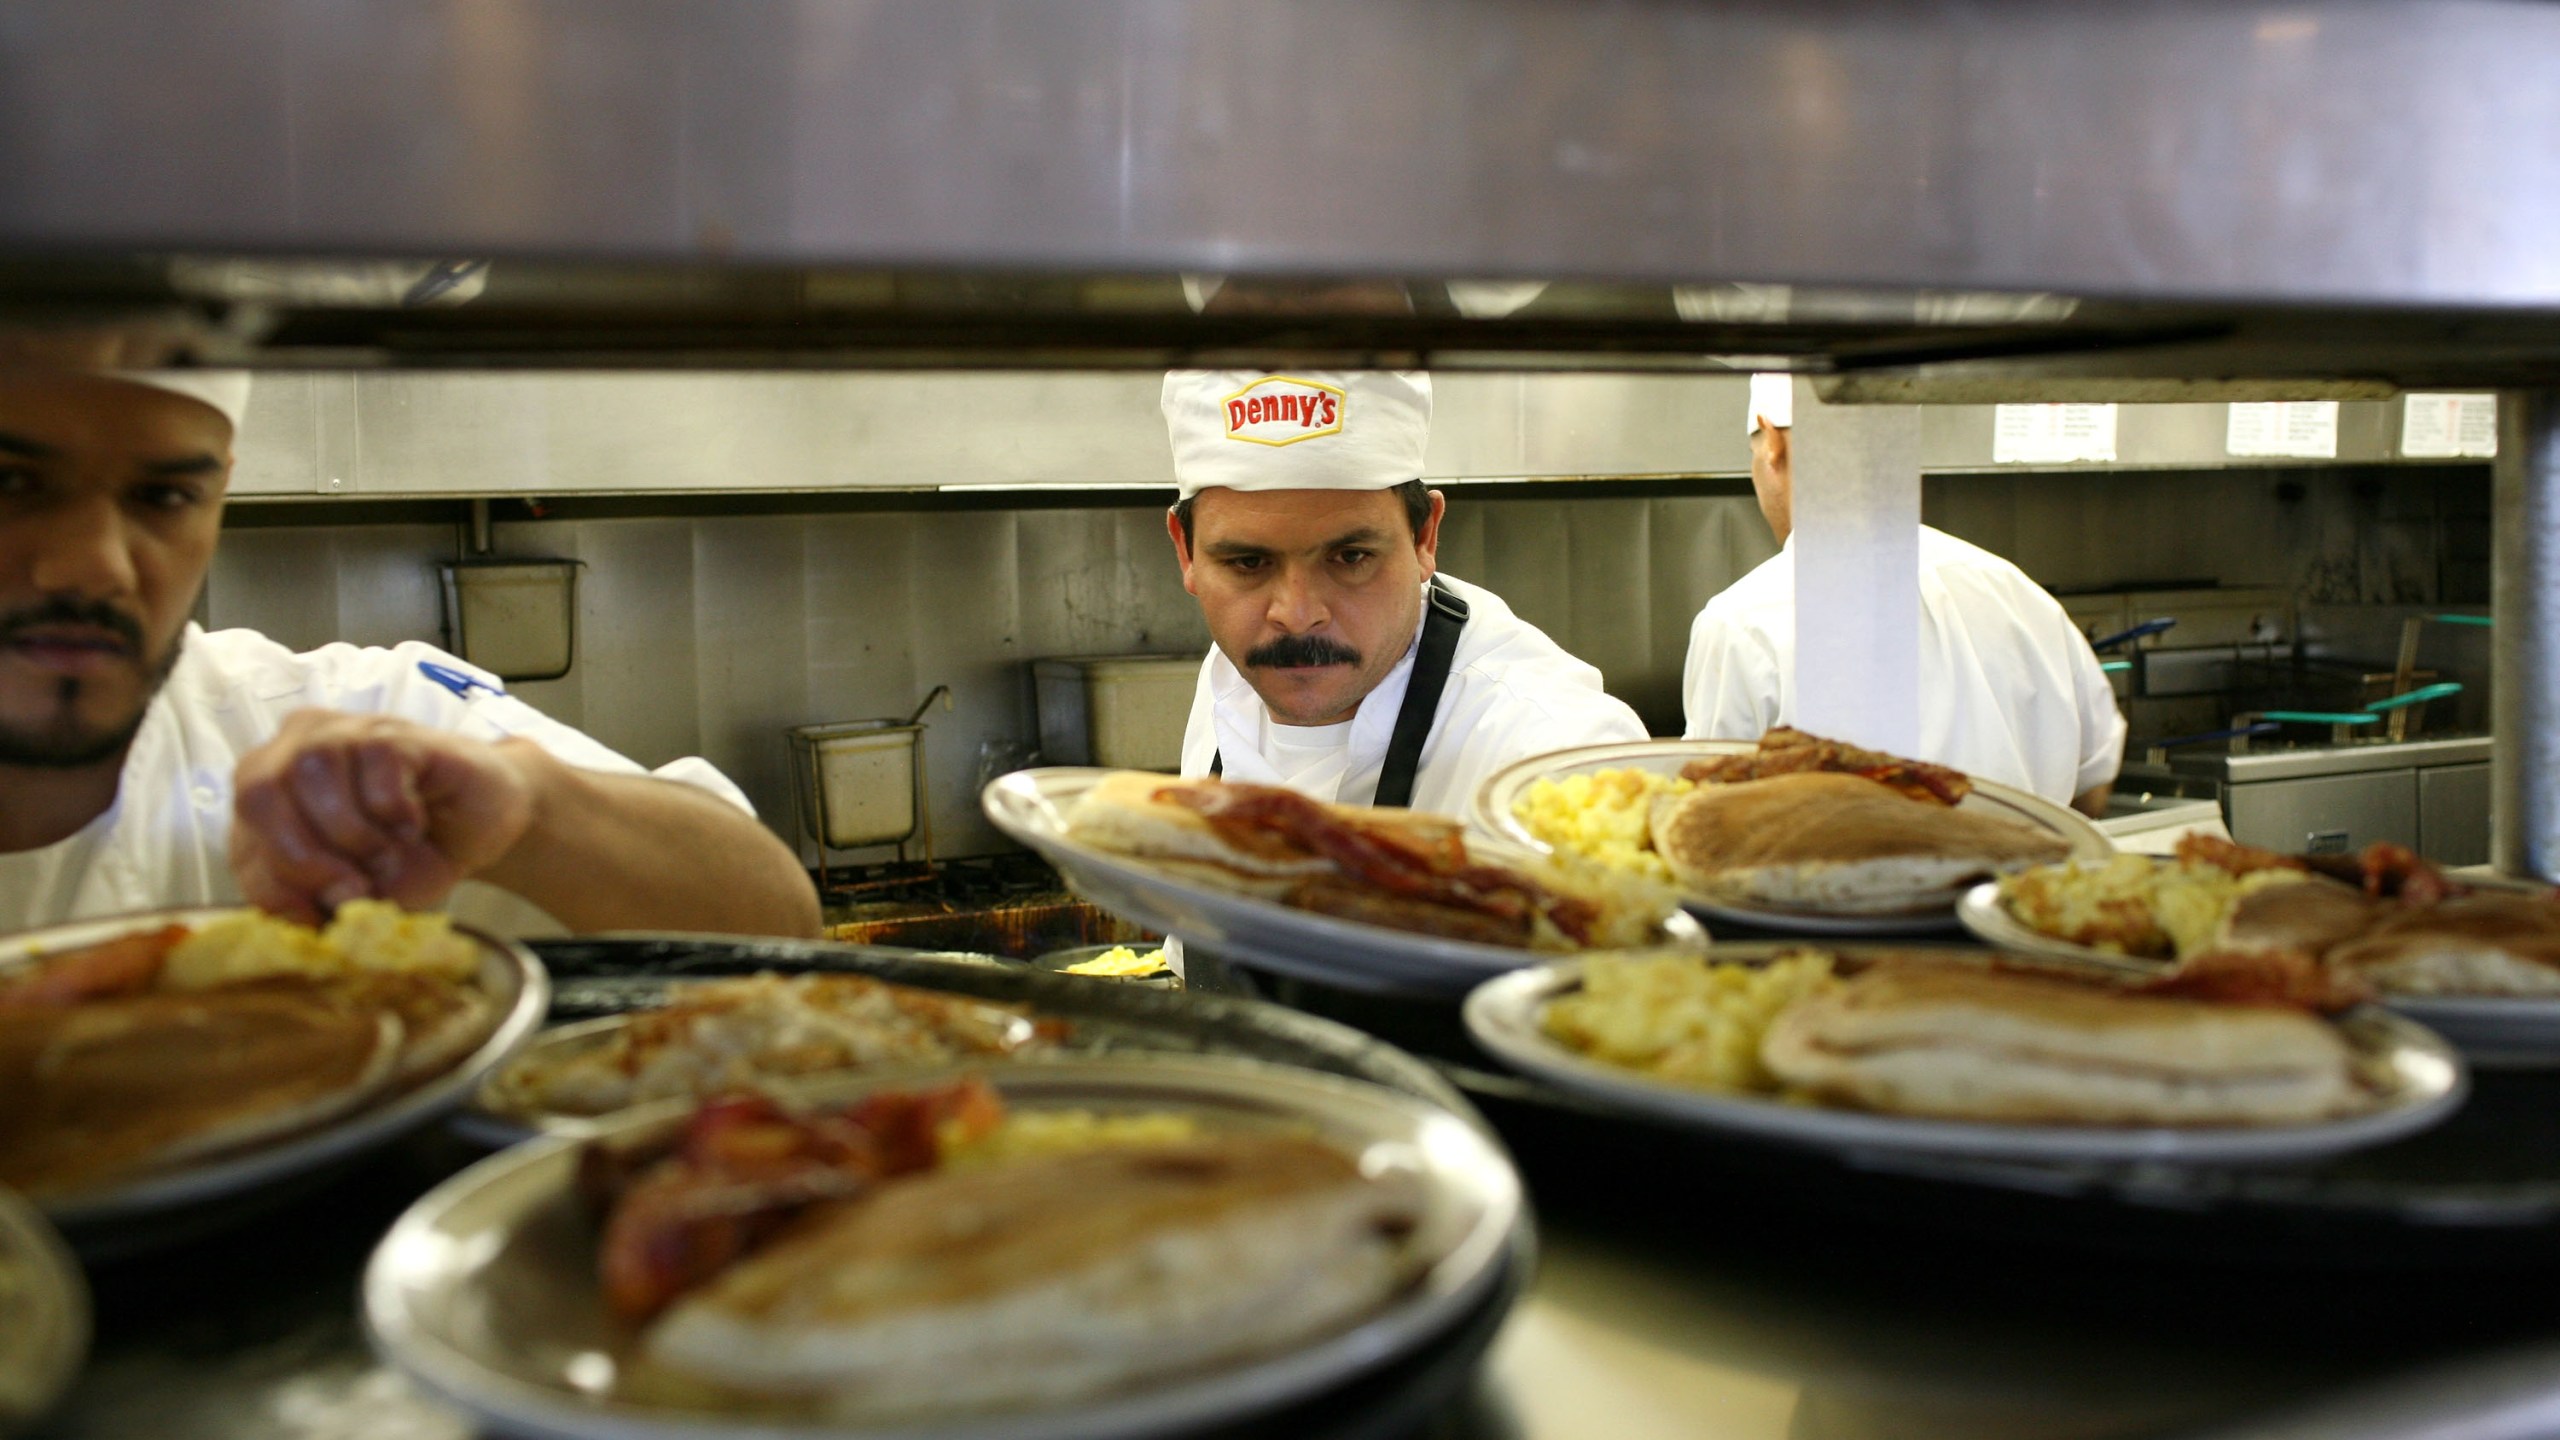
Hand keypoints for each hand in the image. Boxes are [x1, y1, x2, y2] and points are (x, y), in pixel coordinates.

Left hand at [229, 709, 540, 921]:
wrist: (480, 824)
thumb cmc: (410, 856)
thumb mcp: (357, 895)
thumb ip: (316, 901)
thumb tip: (311, 908)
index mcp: (268, 794)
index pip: (242, 835)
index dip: (278, 882)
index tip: (323, 914)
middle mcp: (292, 751)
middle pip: (258, 792)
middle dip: (302, 855)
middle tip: (353, 890)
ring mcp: (342, 733)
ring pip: (312, 771)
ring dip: (355, 833)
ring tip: (390, 853)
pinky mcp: (392, 730)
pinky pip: (375, 764)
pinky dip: (394, 810)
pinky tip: (412, 823)